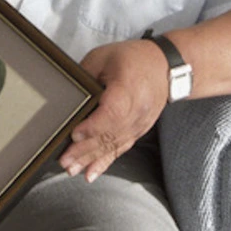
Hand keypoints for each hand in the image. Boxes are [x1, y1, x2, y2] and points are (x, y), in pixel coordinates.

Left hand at [58, 37, 168, 181]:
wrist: (165, 67)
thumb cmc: (135, 59)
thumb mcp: (103, 57)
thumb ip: (84, 77)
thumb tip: (66, 96)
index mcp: (127, 91)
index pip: (110, 114)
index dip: (91, 127)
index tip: (73, 134)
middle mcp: (135, 112)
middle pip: (109, 135)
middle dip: (84, 151)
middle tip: (65, 161)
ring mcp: (138, 125)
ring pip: (113, 146)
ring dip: (91, 160)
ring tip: (72, 170)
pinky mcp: (137, 131)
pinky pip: (120, 149)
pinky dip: (104, 162)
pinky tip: (91, 173)